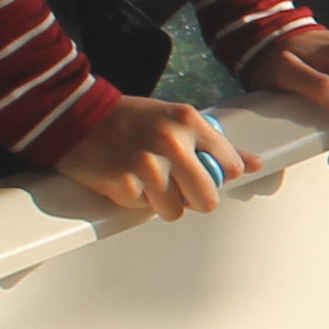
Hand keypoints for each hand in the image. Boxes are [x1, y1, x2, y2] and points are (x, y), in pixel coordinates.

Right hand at [56, 95, 246, 221]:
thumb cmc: (128, 118)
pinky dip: (135, 200)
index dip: (216, 175)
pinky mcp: (124, 186)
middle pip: (208, 199)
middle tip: (174, 184)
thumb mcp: (176, 119)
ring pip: (176, 211)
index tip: (200, 171)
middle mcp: (173, 143)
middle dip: (193, 198)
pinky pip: (144, 210)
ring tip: (145, 179)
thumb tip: (255, 164)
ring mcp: (148, 166)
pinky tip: (124, 178)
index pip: (229, 167)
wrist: (73, 116)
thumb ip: (216, 143)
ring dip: (162, 202)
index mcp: (189, 122)